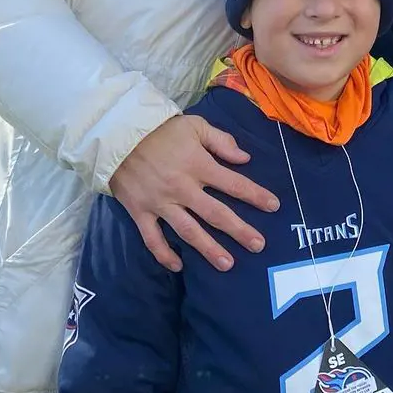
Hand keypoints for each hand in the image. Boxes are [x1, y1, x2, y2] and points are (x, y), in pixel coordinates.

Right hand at [110, 114, 279, 272]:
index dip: (255, 195)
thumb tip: (245, 157)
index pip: (233, 184)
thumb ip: (221, 141)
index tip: (274, 206)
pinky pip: (152, 239)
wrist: (117, 134)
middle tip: (259, 246)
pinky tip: (179, 266)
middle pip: (216, 213)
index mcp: (198, 165)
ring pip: (188, 231)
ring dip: (208, 249)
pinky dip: (164, 254)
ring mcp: (160, 203)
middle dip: (239, 230)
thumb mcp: (196, 125)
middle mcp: (182, 188)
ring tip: (227, 264)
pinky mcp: (139, 212)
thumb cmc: (161, 130)